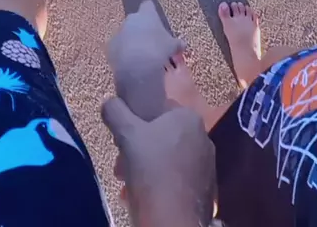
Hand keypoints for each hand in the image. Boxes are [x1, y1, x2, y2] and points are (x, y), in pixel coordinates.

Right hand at [102, 97, 215, 226]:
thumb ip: (116, 112)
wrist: (174, 222)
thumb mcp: (126, 136)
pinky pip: (176, 179)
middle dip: (137, 149)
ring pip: (167, 159)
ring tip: (128, 185)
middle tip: (120, 165)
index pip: (158, 108)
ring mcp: (206, 165)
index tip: (120, 139)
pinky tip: (145, 198)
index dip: (135, 121)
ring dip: (145, 168)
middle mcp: (203, 137)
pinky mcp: (205, 189)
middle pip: (161, 136)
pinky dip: (159, 185)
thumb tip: (110, 102)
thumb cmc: (151, 172)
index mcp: (189, 118)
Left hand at [106, 0, 183, 120]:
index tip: (155, 20)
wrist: (137, 66)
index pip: (148, 5)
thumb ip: (177, 43)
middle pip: (136, 19)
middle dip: (141, 27)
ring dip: (131, 40)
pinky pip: (118, 46)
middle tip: (150, 40)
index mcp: (146, 14)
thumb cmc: (158, 50)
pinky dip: (123, 52)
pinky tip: (130, 62)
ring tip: (140, 54)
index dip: (151, 12)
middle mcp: (131, 19)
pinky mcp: (111, 46)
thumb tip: (183, 44)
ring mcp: (119, 32)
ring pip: (125, 33)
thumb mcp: (172, 46)